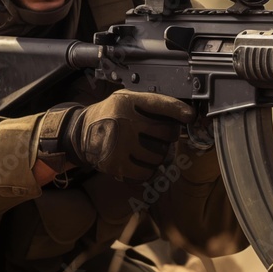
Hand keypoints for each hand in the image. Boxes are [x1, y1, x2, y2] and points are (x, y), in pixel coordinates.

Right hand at [61, 90, 194, 183]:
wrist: (82, 133)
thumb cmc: (112, 115)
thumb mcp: (126, 99)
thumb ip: (151, 103)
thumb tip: (185, 115)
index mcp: (127, 102)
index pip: (159, 104)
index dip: (178, 110)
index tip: (190, 116)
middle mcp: (123, 122)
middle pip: (167, 133)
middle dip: (169, 135)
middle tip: (160, 135)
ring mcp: (119, 145)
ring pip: (160, 155)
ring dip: (159, 154)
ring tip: (146, 148)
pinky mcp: (116, 165)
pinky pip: (148, 172)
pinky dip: (149, 169)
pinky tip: (141, 161)